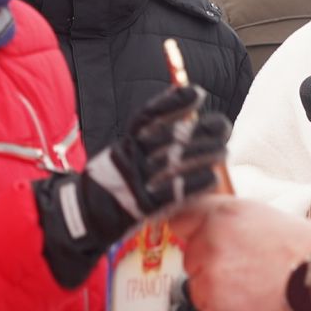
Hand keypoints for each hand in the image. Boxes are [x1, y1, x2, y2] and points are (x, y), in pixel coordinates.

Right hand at [35, 85, 229, 287]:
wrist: (86, 218)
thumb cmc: (112, 185)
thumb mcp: (124, 156)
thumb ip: (147, 140)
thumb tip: (178, 118)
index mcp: (125, 144)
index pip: (149, 115)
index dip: (173, 102)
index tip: (197, 93)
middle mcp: (130, 158)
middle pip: (169, 137)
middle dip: (199, 130)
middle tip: (222, 125)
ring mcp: (135, 181)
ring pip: (174, 161)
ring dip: (203, 154)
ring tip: (223, 150)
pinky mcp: (142, 206)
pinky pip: (172, 193)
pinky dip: (194, 185)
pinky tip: (211, 179)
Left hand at [173, 197, 310, 310]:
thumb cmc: (308, 251)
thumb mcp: (266, 217)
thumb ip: (231, 223)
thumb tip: (212, 233)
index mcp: (222, 216)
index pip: (179, 219)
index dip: (190, 234)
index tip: (195, 243)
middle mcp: (210, 245)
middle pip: (191, 263)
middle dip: (212, 271)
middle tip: (247, 275)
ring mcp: (211, 282)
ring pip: (199, 296)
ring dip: (220, 301)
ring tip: (255, 297)